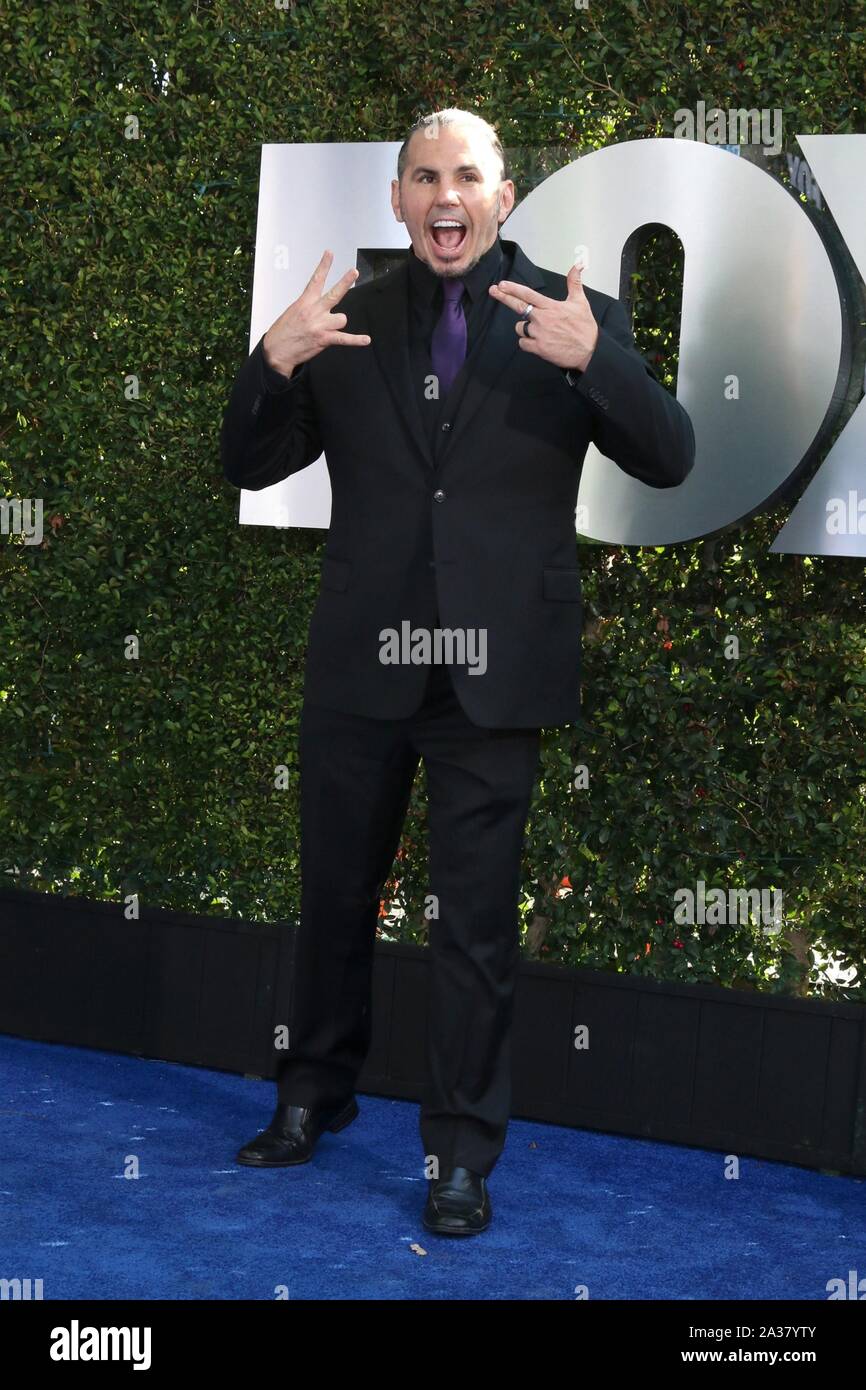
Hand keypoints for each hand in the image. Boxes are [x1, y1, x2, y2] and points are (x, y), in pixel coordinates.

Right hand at [262, 250, 370, 374]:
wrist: (277, 351)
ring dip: (337, 323)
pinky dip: (356, 340)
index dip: (324, 265)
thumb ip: (309, 306)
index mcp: (305, 302)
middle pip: (334, 293)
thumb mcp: (292, 312)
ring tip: (328, 329)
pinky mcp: (324, 339)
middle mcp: (314, 311)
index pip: (316, 280)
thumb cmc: (283, 332)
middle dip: (345, 282)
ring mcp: (320, 325)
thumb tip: (321, 305)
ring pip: (342, 319)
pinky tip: (366, 339)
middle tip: (354, 271)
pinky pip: (344, 339)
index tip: (329, 254)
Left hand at [489, 262, 598, 371]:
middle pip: (518, 307)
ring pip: (520, 328)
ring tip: (540, 331)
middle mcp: (542, 319)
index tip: (501, 284)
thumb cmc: (584, 327)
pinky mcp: (539, 348)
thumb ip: (575, 282)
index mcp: (551, 307)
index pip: (528, 294)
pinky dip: (527, 343)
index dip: (513, 289)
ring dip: (525, 328)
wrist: (589, 351)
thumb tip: (578, 264)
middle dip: (504, 297)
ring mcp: (539, 334)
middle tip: (493, 291)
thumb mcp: (580, 302)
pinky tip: (538, 342)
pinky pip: (523, 343)